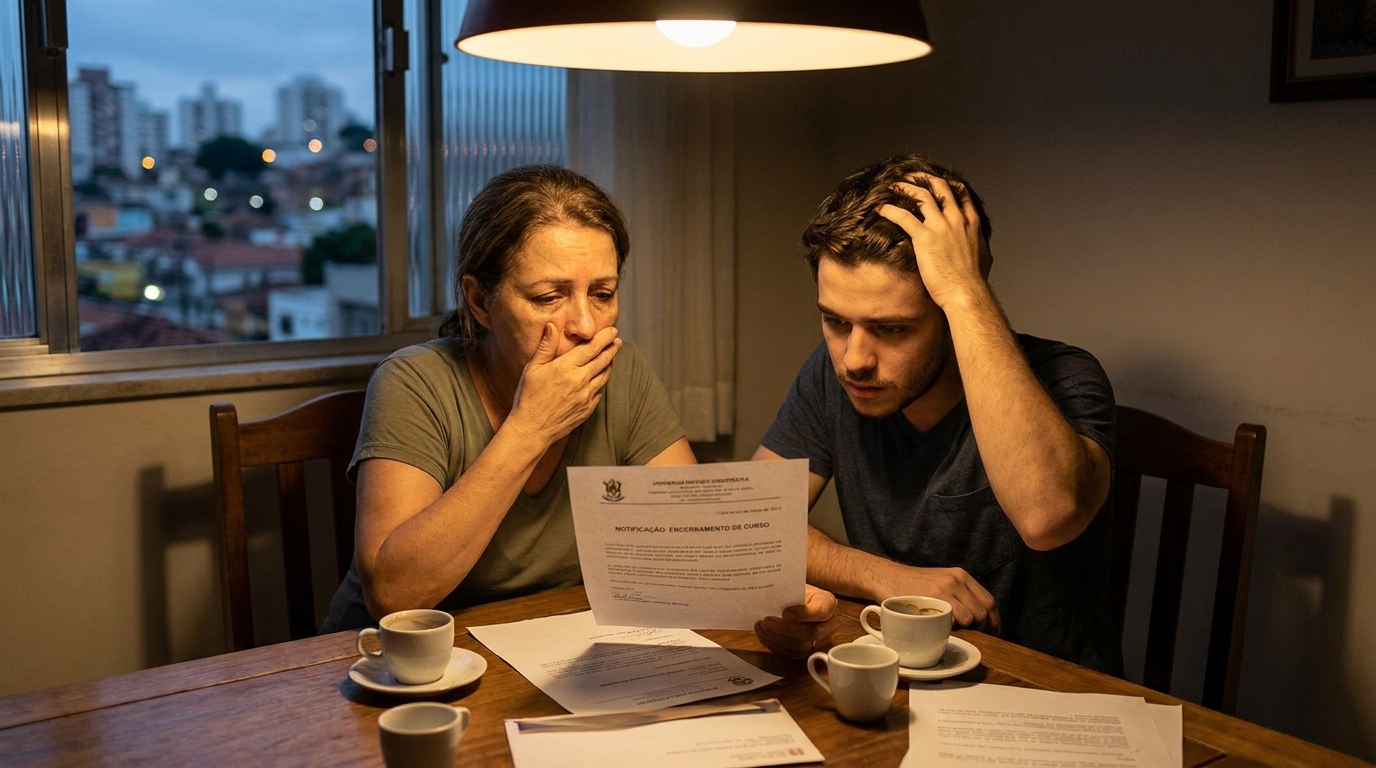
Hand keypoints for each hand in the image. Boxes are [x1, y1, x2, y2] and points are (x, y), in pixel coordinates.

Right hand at [507, 324, 620, 444]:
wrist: (532, 429)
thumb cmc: (528, 397)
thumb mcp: (532, 368)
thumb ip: (545, 346)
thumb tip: (552, 326)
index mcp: (566, 367)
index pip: (592, 347)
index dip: (605, 337)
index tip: (612, 331)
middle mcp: (580, 380)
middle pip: (603, 359)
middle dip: (612, 348)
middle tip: (617, 341)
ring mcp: (586, 396)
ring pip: (604, 375)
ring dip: (610, 364)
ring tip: (611, 356)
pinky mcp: (588, 409)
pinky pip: (599, 391)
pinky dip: (601, 381)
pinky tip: (599, 377)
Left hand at [754, 585, 841, 657]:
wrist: (793, 598)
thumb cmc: (794, 590)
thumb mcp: (794, 585)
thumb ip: (788, 590)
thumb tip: (770, 591)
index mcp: (828, 603)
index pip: (821, 611)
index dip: (803, 614)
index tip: (784, 613)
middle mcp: (828, 624)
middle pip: (813, 633)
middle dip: (786, 628)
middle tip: (766, 621)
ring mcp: (819, 640)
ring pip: (801, 647)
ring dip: (778, 638)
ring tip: (761, 627)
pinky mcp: (807, 651)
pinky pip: (792, 654)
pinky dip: (776, 646)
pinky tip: (764, 635)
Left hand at [876, 173, 990, 309]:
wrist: (967, 293)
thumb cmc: (974, 281)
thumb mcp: (983, 256)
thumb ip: (980, 244)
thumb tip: (981, 245)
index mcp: (971, 222)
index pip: (960, 193)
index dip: (946, 183)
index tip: (934, 181)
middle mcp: (957, 219)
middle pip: (940, 187)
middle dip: (924, 178)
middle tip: (910, 177)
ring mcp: (941, 226)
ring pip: (921, 196)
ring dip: (905, 187)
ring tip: (892, 186)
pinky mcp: (925, 238)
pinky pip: (904, 217)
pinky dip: (890, 210)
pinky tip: (880, 209)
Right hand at [881, 563, 1001, 634]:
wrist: (887, 577)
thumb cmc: (914, 584)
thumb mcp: (942, 580)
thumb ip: (960, 594)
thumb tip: (979, 618)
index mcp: (961, 575)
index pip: (989, 601)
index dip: (994, 621)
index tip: (993, 632)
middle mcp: (955, 580)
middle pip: (982, 612)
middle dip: (981, 629)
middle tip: (974, 637)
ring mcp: (943, 590)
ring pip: (969, 618)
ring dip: (964, 630)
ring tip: (953, 630)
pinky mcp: (930, 601)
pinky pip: (950, 621)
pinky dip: (949, 629)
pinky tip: (939, 628)